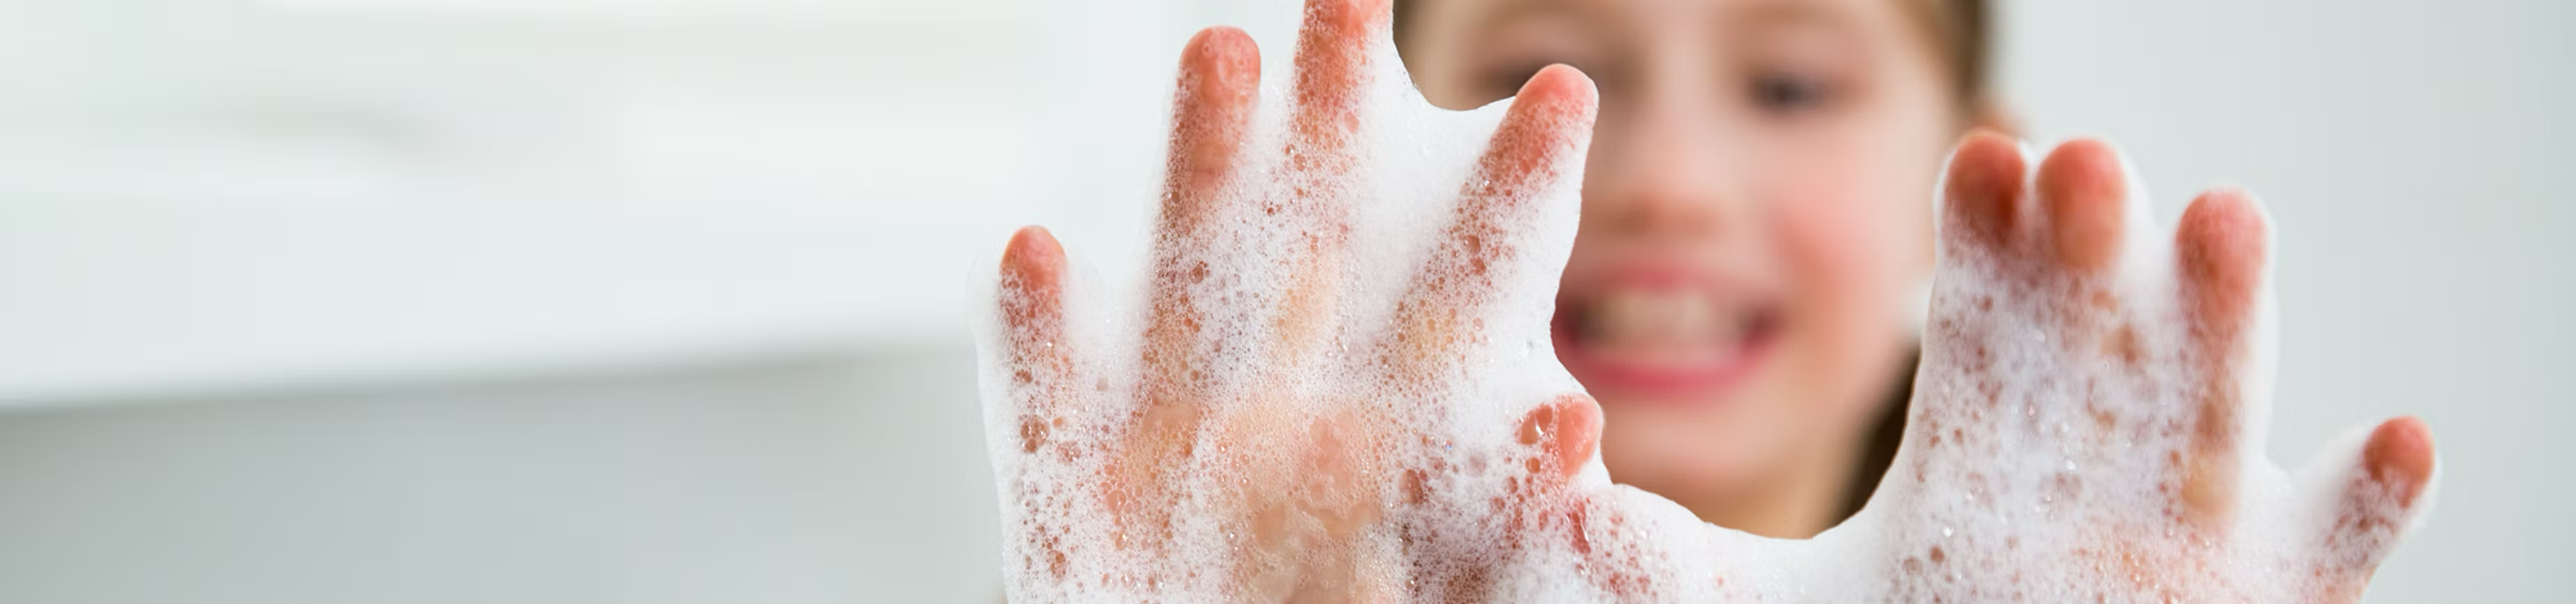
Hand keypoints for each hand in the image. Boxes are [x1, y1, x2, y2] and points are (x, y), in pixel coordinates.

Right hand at [984, 0, 1604, 599]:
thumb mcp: (1460, 589)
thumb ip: (1504, 518)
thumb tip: (1569, 428)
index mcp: (1386, 433)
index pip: (1462, 293)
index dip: (1507, 193)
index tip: (1561, 93)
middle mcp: (1276, 409)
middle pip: (1312, 238)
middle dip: (1333, 117)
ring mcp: (1168, 449)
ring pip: (1184, 289)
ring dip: (1199, 172)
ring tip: (1219, 54)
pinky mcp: (1073, 510)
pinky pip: (1051, 418)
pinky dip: (1041, 346)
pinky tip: (1037, 254)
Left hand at [1547, 136, 2440, 601]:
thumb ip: (1657, 557)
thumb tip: (1543, 480)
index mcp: (1986, 441)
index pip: (1987, 316)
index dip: (1990, 240)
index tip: (1977, 161)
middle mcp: (2094, 462)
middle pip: (2101, 333)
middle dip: (2094, 246)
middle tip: (2076, 155)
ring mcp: (2187, 530)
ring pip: (2214, 405)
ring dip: (2229, 316)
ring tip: (2223, 216)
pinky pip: (2330, 553)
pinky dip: (2372, 505)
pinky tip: (2402, 437)